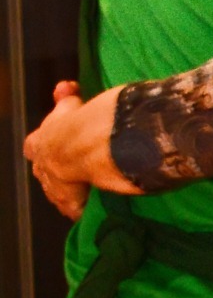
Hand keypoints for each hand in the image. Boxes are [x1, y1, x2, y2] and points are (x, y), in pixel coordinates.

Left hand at [24, 80, 133, 199]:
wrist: (84, 147)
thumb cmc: (77, 123)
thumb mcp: (70, 104)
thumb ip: (66, 96)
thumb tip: (65, 87)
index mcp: (37, 144)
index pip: (33, 147)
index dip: (42, 147)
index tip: (54, 145)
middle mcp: (41, 168)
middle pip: (44, 173)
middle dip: (56, 172)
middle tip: (74, 169)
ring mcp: (54, 189)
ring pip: (58, 193)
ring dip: (70, 192)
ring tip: (88, 188)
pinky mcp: (71, 206)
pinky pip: (75, 210)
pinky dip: (84, 208)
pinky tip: (94, 206)